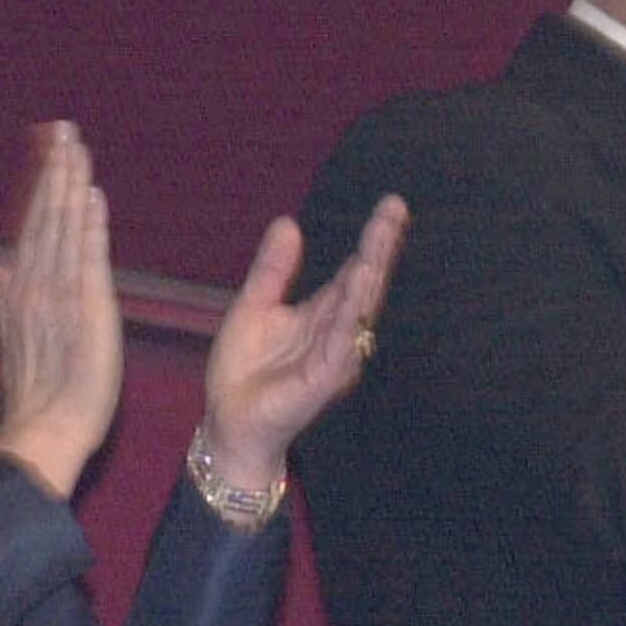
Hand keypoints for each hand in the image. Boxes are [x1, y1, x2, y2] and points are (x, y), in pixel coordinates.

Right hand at [0, 122, 123, 499]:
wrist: (43, 431)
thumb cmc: (36, 396)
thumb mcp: (13, 339)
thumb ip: (7, 299)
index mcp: (20, 289)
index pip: (33, 227)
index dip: (43, 187)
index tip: (52, 151)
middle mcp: (34, 284)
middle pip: (45, 216)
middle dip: (55, 170)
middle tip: (65, 129)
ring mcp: (58, 294)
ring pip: (63, 227)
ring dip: (70, 184)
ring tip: (77, 146)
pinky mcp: (86, 309)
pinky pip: (87, 257)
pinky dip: (89, 224)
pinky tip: (92, 194)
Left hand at [195, 193, 406, 488]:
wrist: (228, 422)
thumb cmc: (243, 372)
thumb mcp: (254, 306)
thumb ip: (273, 270)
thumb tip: (288, 222)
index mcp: (322, 313)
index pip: (355, 269)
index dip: (373, 238)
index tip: (392, 204)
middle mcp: (338, 332)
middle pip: (366, 282)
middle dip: (381, 245)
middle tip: (396, 207)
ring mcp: (336, 355)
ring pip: (360, 308)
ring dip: (371, 273)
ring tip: (381, 238)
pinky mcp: (325, 378)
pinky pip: (343, 341)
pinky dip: (351, 312)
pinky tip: (359, 284)